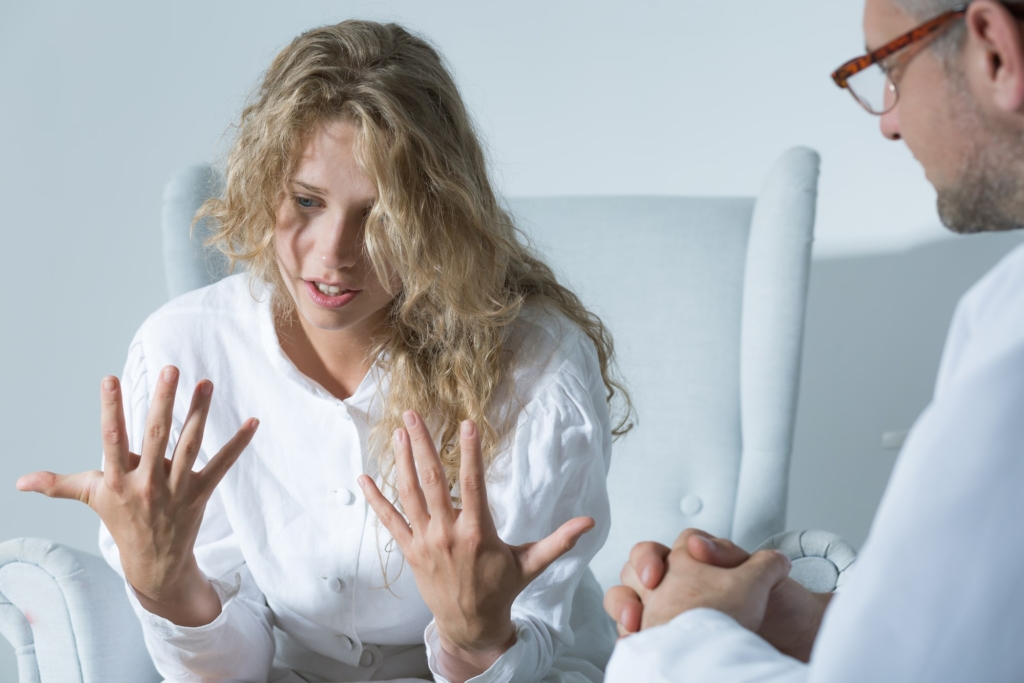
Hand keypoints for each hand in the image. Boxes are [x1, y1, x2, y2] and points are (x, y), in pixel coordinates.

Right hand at [17, 366, 257, 626]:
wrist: (154, 563)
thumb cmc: (122, 520)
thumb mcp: (92, 500)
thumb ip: (60, 484)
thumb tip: (20, 481)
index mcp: (117, 481)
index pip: (111, 439)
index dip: (110, 410)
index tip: (109, 379)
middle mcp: (146, 484)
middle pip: (156, 436)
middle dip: (163, 402)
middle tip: (171, 369)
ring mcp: (176, 489)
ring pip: (190, 445)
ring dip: (199, 413)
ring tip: (207, 383)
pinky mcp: (200, 494)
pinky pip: (222, 465)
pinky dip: (238, 444)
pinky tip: (253, 421)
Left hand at [359, 411, 593, 682]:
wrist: (469, 625)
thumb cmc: (502, 589)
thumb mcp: (531, 564)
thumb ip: (559, 541)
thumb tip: (589, 522)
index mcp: (477, 533)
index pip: (473, 484)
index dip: (469, 453)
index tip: (466, 424)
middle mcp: (447, 533)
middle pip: (432, 481)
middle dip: (422, 445)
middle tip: (413, 414)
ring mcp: (425, 541)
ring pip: (409, 494)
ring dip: (402, 461)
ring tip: (399, 432)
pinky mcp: (409, 550)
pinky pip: (389, 520)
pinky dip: (376, 499)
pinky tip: (364, 478)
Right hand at [605, 530, 829, 660]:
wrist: (791, 644)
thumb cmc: (777, 607)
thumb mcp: (764, 574)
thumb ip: (729, 554)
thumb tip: (695, 544)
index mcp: (695, 563)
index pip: (660, 548)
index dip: (652, 555)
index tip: (660, 573)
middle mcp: (675, 584)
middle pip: (635, 568)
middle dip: (635, 575)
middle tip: (650, 588)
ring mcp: (666, 612)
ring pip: (625, 598)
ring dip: (623, 606)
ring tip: (634, 623)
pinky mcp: (664, 640)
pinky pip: (633, 635)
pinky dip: (630, 639)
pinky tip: (634, 644)